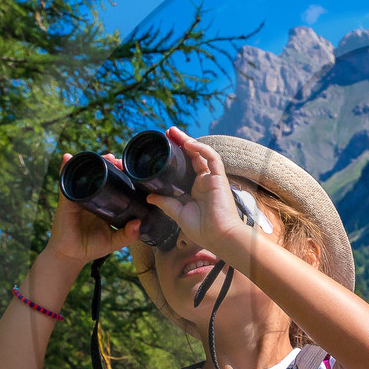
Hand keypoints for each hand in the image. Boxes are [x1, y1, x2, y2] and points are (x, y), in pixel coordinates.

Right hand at [44, 153, 142, 264]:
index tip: (128, 168)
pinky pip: (65, 183)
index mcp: (104, 203)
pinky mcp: (66, 201)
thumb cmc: (92, 246)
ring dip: (93, 162)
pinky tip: (67, 158)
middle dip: (109, 163)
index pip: (113, 183)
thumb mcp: (114, 241)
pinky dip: (65, 169)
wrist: (71, 255)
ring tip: (105, 157)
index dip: (121, 173)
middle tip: (117, 160)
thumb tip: (138, 224)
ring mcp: (79, 197)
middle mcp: (92, 196)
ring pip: (85, 174)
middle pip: (100, 174)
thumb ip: (128, 235)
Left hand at [143, 128, 250, 257]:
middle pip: (191, 157)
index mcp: (194, 190)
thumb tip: (149, 196)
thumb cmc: (203, 230)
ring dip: (188, 141)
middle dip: (180, 143)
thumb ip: (165, 203)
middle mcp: (203, 182)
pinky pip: (212, 158)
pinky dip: (201, 149)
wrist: (219, 236)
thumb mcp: (178, 214)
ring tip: (174, 132)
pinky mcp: (219, 178)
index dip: (174, 157)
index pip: (183, 168)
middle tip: (167, 132)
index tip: (161, 148)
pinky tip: (189, 143)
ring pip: (200, 154)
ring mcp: (211, 179)